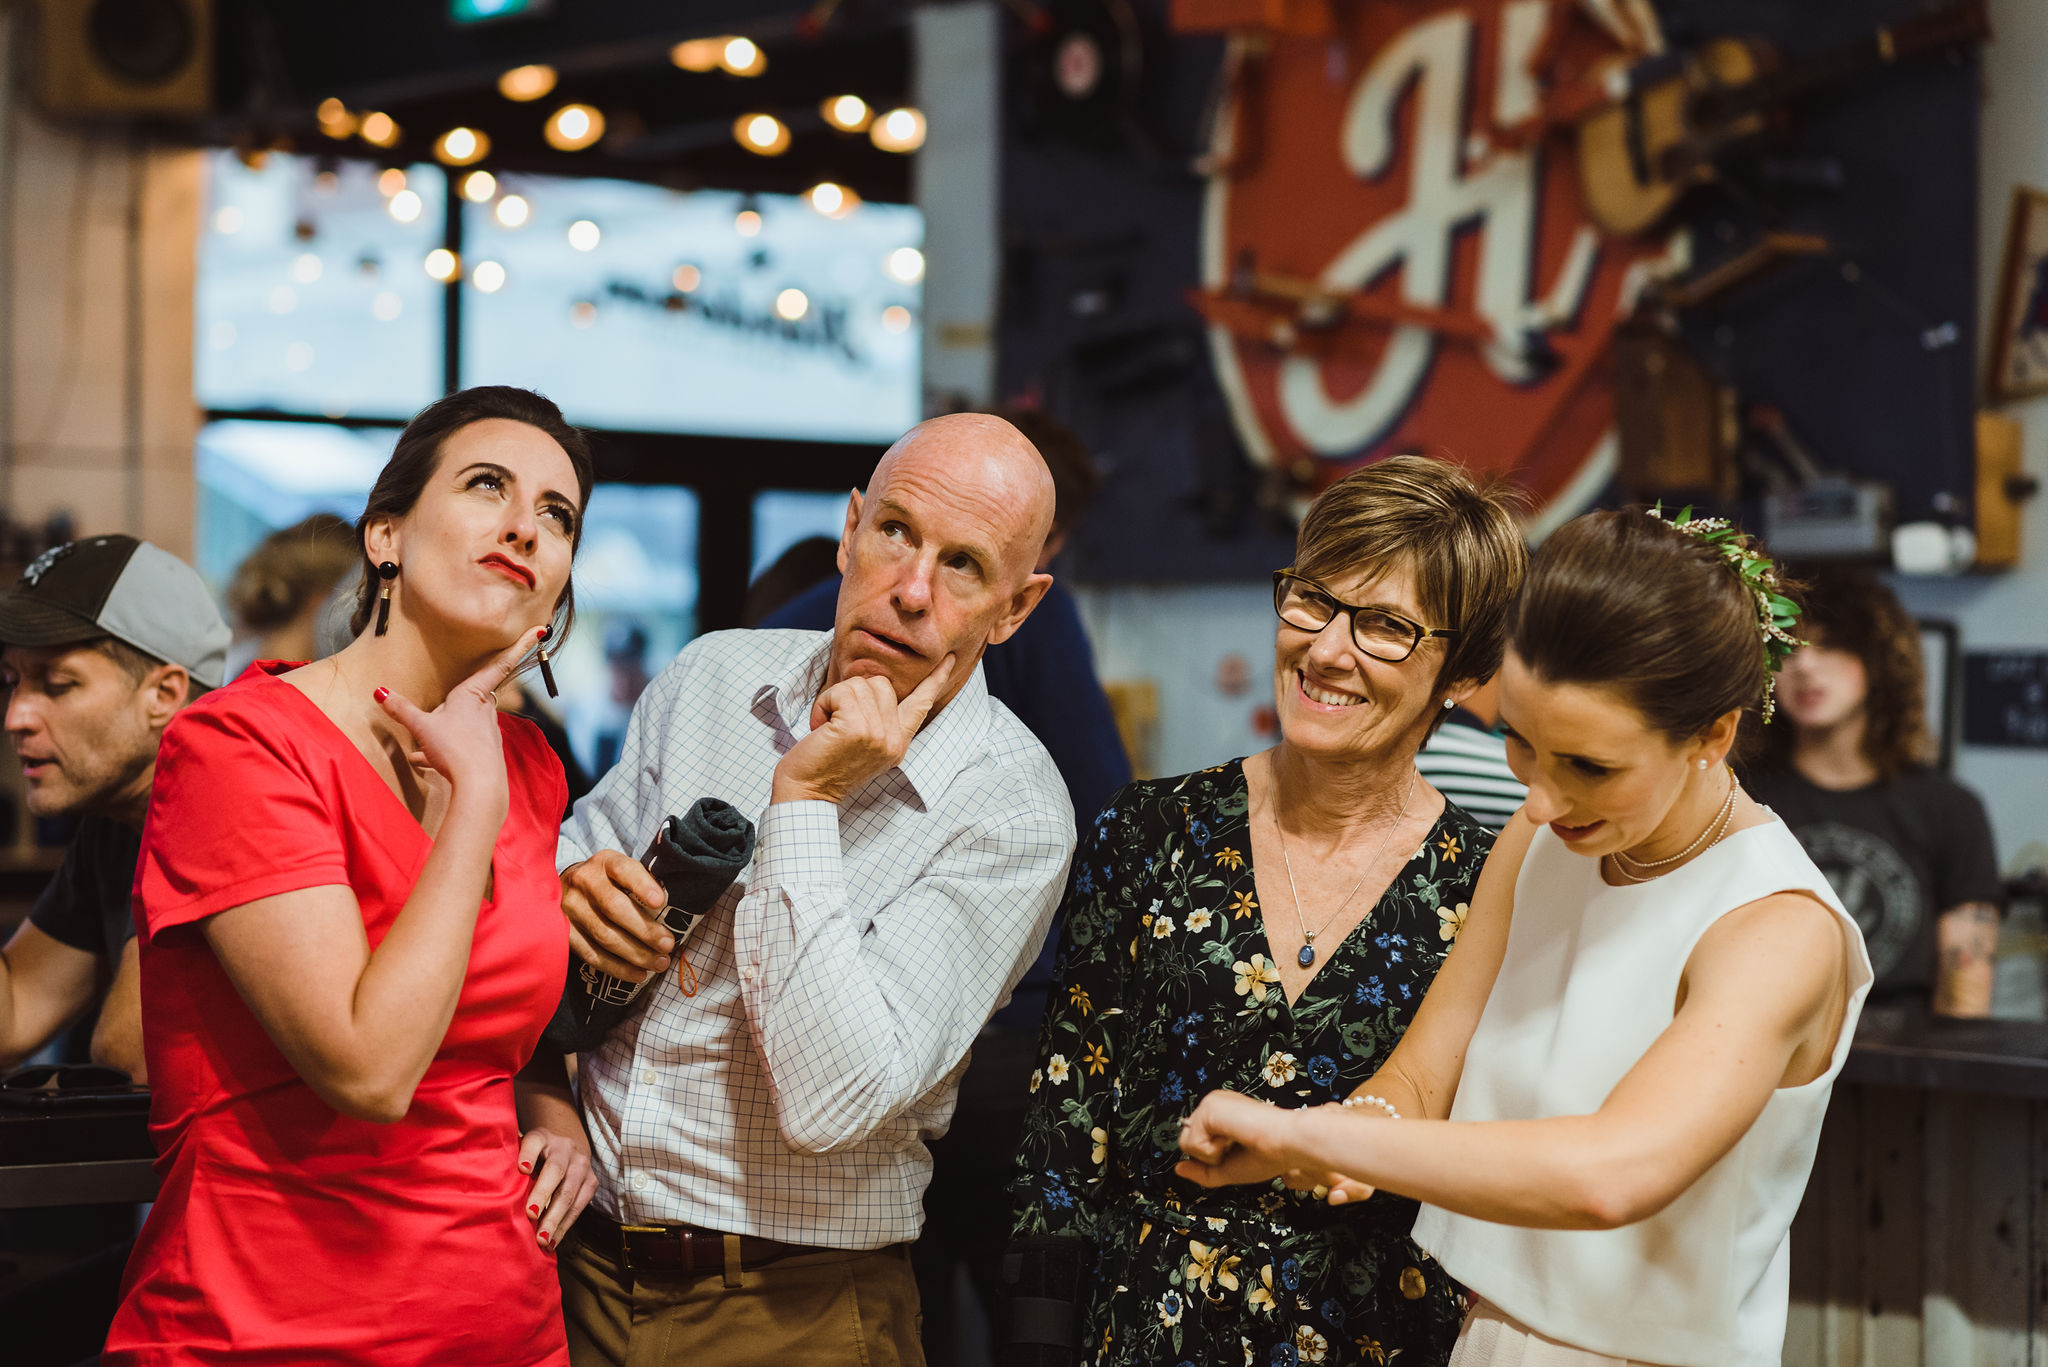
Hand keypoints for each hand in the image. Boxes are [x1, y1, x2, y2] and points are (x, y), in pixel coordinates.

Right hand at [374, 626, 543, 808]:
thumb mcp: (422, 727)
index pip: (499, 664)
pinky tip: (425, 762)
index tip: (541, 629)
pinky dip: (444, 752)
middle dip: (455, 704)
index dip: (520, 646)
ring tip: (424, 747)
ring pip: (465, 724)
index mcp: (473, 696)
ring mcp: (488, 732)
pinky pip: (462, 747)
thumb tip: (380, 692)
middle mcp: (486, 711)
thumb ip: (402, 710)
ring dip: (445, 732)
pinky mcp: (486, 754)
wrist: (479, 786)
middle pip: (474, 697)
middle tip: (439, 717)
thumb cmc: (455, 749)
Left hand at [517, 1123, 596, 1253]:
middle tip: (530, 1215)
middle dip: (543, 1195)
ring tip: (542, 1239)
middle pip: (555, 1170)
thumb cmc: (531, 1158)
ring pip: (570, 1192)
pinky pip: (579, 1206)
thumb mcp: (518, 1152)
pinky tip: (552, 1240)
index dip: (529, 1155)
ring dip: (555, 1218)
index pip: (534, 1142)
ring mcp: (581, 1164)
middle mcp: (565, 1147)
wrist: (564, 1149)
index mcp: (542, 1137)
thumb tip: (486, 1190)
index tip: (522, 1169)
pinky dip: (565, 1225)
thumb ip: (507, 1165)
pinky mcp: (591, 1181)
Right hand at [561, 850, 671, 980]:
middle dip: (645, 930)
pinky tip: (638, 974)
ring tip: (659, 963)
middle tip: (668, 945)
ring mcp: (570, 907)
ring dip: (636, 954)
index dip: (642, 885)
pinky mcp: (563, 932)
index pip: (624, 870)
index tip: (660, 902)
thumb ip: (642, 884)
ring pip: (604, 935)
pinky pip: (592, 954)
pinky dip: (617, 968)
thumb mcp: (621, 871)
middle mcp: (584, 881)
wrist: (562, 888)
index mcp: (604, 862)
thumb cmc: (607, 882)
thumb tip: (672, 911)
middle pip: (614, 908)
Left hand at [770, 655, 955, 805]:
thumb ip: (878, 721)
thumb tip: (875, 685)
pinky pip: (841, 691)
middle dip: (851, 694)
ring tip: (828, 727)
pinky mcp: (857, 729)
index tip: (950, 660)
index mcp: (898, 744)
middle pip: (881, 684)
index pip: (922, 705)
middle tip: (835, 723)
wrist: (806, 794)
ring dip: (834, 699)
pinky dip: (823, 704)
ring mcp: (879, 735)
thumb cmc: (825, 766)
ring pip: (861, 684)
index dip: (936, 680)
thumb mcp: (864, 746)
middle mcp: (894, 740)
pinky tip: (820, 727)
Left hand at [1172, 1089, 1299, 1189]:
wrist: (1286, 1145)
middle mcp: (1215, 1104)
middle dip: (1211, 1156)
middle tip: (1237, 1147)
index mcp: (1222, 1114)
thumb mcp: (1228, 1170)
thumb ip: (1201, 1171)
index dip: (1213, 1156)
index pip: (1196, 1141)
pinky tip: (1233, 1138)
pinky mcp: (1208, 1107)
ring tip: (1235, 1142)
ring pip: (1187, 1143)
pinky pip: (1192, 1143)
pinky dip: (1212, 1151)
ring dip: (1212, 1154)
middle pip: (1188, 1142)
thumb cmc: (1267, 1155)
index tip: (1238, 1150)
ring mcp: (1211, 1104)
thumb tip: (1178, 1168)